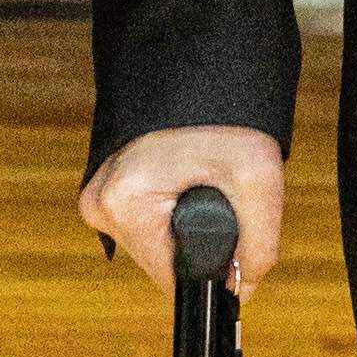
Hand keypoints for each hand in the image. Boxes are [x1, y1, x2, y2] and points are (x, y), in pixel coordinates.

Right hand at [81, 122, 290, 288]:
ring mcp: (97, 194)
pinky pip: (144, 219)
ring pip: (153, 242)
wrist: (205, 65)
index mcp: (124, 203)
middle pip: (160, 260)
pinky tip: (186, 183)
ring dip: (183, 227)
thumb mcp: (258, 182)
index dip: (209, 271)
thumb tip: (241, 291)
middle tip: (219, 198)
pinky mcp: (105, 186)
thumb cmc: (227, 117)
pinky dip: (170, 210)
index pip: (169, 277)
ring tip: (204, 185)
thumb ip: (258, 249)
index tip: (230, 242)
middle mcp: (99, 202)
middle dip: (195, 242)